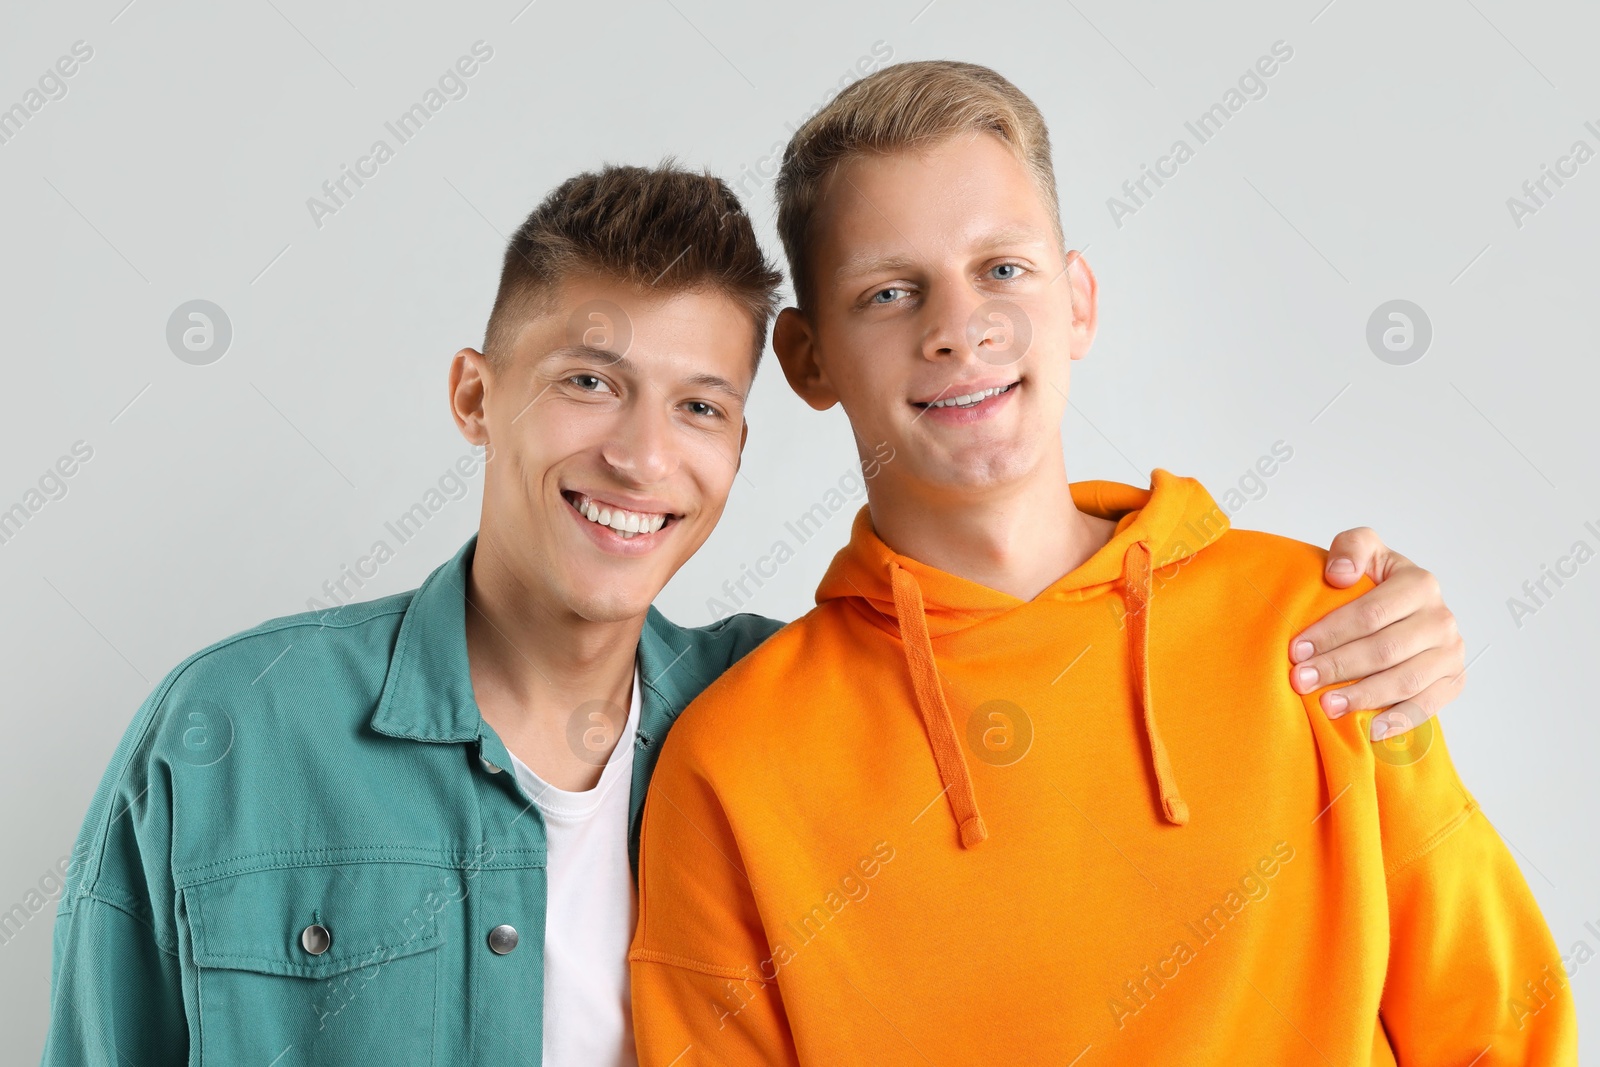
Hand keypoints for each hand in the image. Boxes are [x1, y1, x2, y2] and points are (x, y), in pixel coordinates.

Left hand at [1289, 527, 1465, 740]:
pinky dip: (1397, 720)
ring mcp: (1450, 653)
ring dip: (1363, 696)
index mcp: (1419, 584)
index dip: (1331, 632)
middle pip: (1385, 650)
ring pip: (1405, 681)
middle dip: (1338, 667)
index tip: (1297, 649)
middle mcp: (1441, 619)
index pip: (1371, 613)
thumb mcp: (1362, 550)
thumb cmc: (1373, 580)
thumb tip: (1341, 574)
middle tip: (1301, 681)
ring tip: (1326, 706)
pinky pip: (1427, 706)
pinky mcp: (1453, 681)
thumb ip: (1352, 548)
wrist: (1404, 608)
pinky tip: (1368, 729)